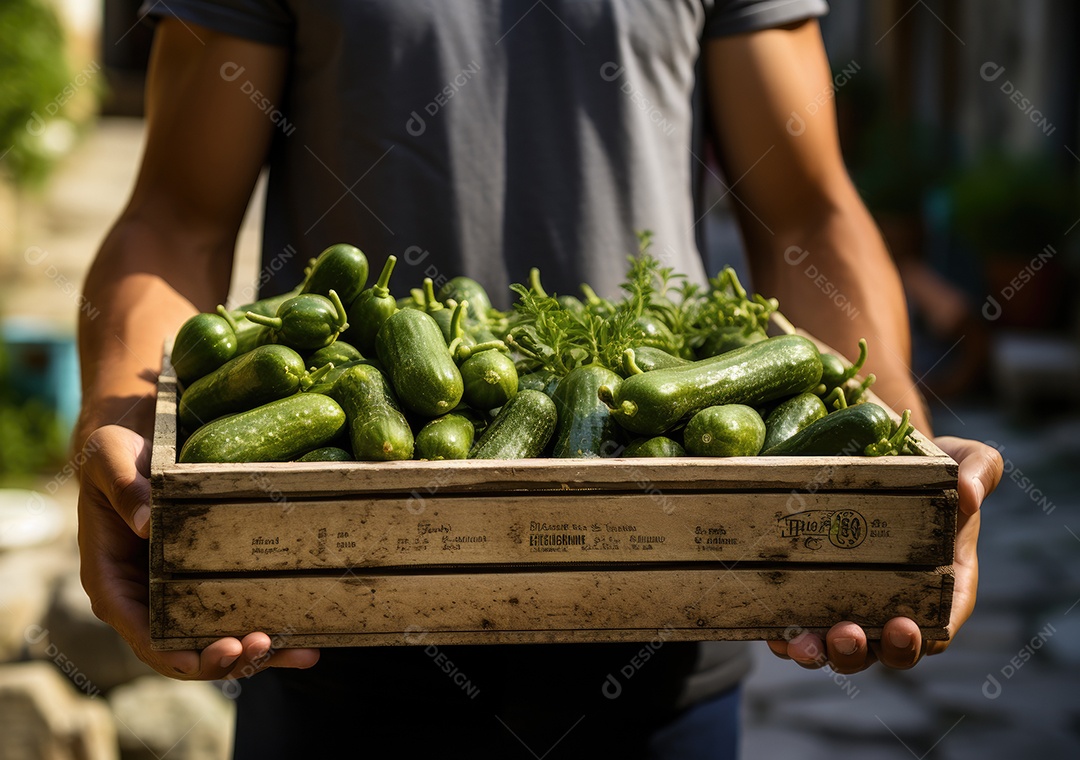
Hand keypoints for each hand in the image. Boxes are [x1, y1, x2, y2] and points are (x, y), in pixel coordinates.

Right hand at [77, 424, 320, 679]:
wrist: (139, 447)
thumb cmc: (115, 455)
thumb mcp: (110, 460)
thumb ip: (124, 489)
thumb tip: (147, 522)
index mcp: (114, 584)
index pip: (142, 635)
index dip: (174, 654)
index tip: (211, 654)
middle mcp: (146, 602)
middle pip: (184, 651)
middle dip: (224, 658)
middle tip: (262, 645)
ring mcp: (178, 597)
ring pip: (215, 643)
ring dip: (256, 656)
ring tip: (299, 652)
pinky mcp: (206, 584)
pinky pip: (236, 617)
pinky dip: (270, 634)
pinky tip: (307, 640)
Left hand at [767, 435, 1002, 672]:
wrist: (882, 450)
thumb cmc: (935, 464)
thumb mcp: (966, 459)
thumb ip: (978, 472)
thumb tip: (967, 495)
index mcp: (942, 585)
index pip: (935, 627)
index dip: (919, 638)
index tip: (904, 628)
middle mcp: (896, 602)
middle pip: (882, 649)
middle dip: (864, 651)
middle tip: (847, 635)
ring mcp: (854, 601)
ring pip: (838, 647)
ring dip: (820, 653)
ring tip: (804, 644)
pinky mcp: (814, 593)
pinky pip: (799, 627)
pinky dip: (785, 638)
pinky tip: (772, 634)